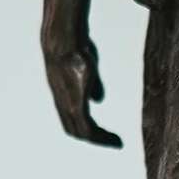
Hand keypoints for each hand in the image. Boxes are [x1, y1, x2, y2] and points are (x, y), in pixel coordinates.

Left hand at [43, 25, 122, 148]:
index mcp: (63, 95)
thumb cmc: (75, 46)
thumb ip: (92, 86)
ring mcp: (67, 102)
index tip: (105, 133)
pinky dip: (100, 136)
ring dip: (100, 140)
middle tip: (115, 142)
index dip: (87, 129)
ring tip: (116, 143)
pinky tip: (113, 136)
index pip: (72, 120)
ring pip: (81, 132)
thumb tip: (97, 100)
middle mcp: (62, 102)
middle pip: (75, 130)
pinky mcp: (76, 100)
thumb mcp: (86, 68)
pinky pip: (86, 126)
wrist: (64, 35)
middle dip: (95, 139)